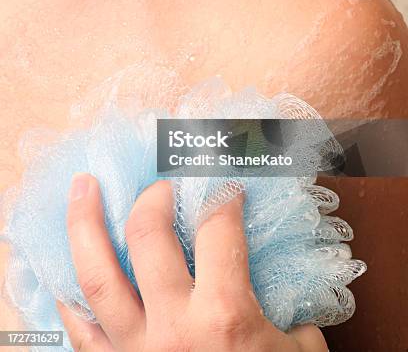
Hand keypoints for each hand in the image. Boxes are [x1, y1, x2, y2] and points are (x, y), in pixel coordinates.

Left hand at [57, 174, 328, 351]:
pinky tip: (64, 271)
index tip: (227, 187)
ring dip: (85, 224)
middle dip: (155, 197)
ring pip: (97, 277)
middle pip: (148, 237)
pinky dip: (70, 298)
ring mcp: (135, 349)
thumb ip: (292, 314)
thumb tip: (285, 284)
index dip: (224, 196)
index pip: (218, 229)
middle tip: (163, 185)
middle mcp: (173, 326)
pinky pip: (80, 331)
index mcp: (224, 315)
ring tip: (82, 187)